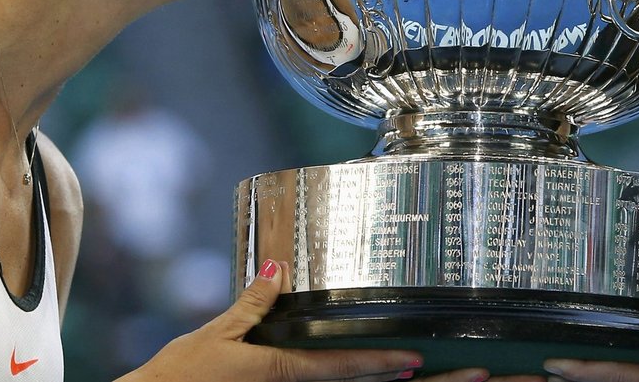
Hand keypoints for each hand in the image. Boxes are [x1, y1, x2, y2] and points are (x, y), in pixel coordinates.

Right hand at [116, 260, 432, 381]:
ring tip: (426, 375)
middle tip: (460, 374)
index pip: (341, 369)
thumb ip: (252, 302)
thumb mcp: (215, 334)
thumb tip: (278, 267)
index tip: (414, 360)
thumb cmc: (177, 377)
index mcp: (280, 373)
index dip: (380, 364)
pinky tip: (379, 381)